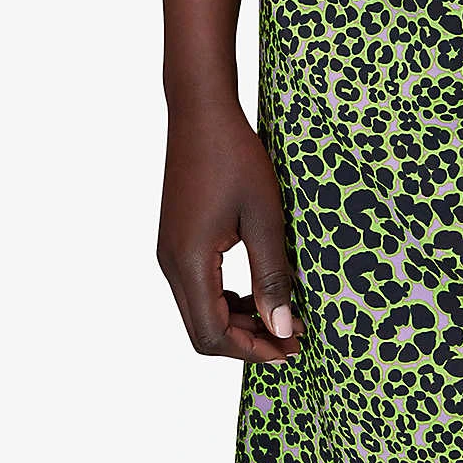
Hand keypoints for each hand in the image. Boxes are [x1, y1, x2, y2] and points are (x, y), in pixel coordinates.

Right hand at [156, 100, 304, 362]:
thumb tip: (281, 329)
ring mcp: (170, 251)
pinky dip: (226, 299)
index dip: (254, 350)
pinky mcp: (176, 240)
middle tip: (292, 337)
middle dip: (247, 341)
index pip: (212, 334)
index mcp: (190, 261)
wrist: (201, 111)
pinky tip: (255, 288)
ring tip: (280, 313)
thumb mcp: (265, 217)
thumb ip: (272, 276)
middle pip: (202, 331)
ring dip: (237, 321)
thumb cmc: (234, 156)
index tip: (293, 346)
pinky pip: (197, 287)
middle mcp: (171, 263)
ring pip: (199, 311)